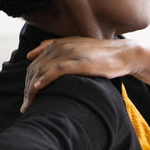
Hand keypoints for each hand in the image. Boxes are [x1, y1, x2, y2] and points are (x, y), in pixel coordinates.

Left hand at [23, 37, 144, 111]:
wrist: (123, 54)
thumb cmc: (101, 55)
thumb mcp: (77, 49)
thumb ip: (55, 49)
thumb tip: (31, 54)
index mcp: (58, 44)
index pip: (34, 63)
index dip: (27, 80)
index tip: (27, 97)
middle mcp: (60, 46)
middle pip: (35, 69)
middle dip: (27, 88)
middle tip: (25, 105)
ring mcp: (69, 53)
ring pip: (42, 71)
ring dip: (32, 89)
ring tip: (29, 105)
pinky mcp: (78, 62)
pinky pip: (55, 71)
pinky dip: (44, 80)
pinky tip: (38, 89)